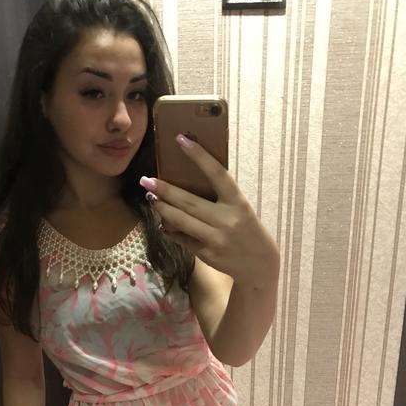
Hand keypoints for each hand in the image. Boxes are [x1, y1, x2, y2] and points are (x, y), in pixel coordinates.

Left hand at [139, 134, 278, 288]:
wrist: (259, 264)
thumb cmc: (248, 231)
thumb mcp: (241, 209)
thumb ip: (221, 198)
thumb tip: (187, 187)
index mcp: (238, 203)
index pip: (217, 174)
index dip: (199, 156)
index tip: (181, 140)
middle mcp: (227, 220)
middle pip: (190, 201)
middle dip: (165, 190)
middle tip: (146, 180)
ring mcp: (216, 239)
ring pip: (182, 221)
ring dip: (163, 209)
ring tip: (151, 198)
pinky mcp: (207, 254)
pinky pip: (183, 239)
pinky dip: (171, 231)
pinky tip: (163, 223)